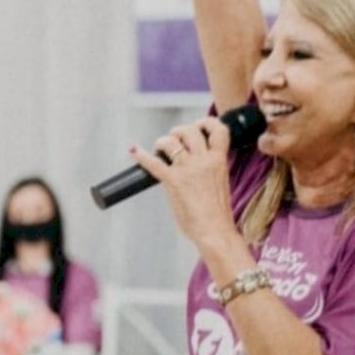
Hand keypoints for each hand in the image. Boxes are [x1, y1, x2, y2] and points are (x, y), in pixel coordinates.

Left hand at [130, 117, 238, 248]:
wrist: (215, 231)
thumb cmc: (217, 213)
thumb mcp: (219, 182)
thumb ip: (208, 168)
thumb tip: (189, 163)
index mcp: (220, 161)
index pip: (219, 130)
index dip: (207, 123)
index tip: (199, 126)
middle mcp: (205, 161)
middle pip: (190, 130)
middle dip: (178, 131)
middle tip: (173, 140)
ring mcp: (188, 170)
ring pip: (172, 141)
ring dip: (162, 141)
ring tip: (160, 148)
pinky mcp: (173, 181)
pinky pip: (154, 163)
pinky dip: (141, 156)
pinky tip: (134, 151)